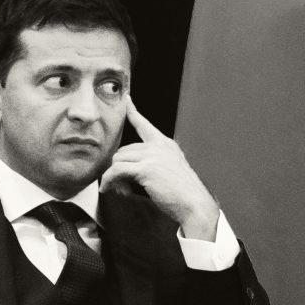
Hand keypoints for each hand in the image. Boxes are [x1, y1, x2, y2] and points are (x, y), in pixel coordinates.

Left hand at [105, 99, 221, 239]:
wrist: (195, 205)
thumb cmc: (183, 195)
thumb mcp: (169, 172)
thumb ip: (151, 165)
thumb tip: (124, 174)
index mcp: (166, 145)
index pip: (145, 125)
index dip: (133, 111)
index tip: (127, 99)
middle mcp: (159, 146)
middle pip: (124, 150)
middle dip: (119, 168)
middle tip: (122, 187)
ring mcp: (153, 156)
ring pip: (118, 160)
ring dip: (114, 177)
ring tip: (123, 191)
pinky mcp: (146, 169)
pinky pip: (116, 171)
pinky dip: (109, 181)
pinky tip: (109, 189)